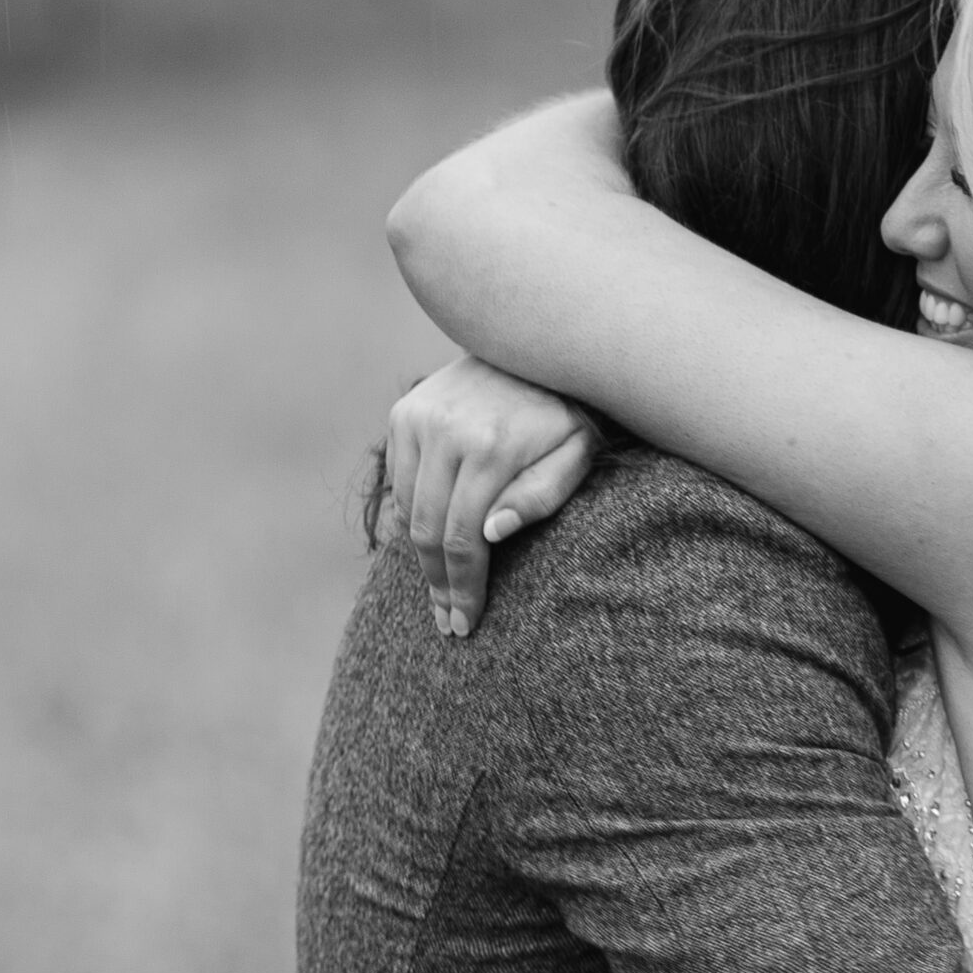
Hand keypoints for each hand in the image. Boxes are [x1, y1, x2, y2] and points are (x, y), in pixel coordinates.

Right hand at [384, 355, 598, 636]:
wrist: (540, 348)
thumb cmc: (566, 415)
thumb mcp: (574, 456)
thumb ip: (540, 497)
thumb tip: (490, 534)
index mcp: (490, 447)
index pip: (463, 537)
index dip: (463, 587)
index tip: (465, 624)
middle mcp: (444, 429)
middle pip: (427, 531)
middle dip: (438, 585)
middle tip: (449, 623)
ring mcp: (417, 417)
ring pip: (407, 510)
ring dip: (420, 559)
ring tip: (440, 593)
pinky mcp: (404, 412)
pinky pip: (398, 482)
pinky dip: (410, 519)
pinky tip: (431, 547)